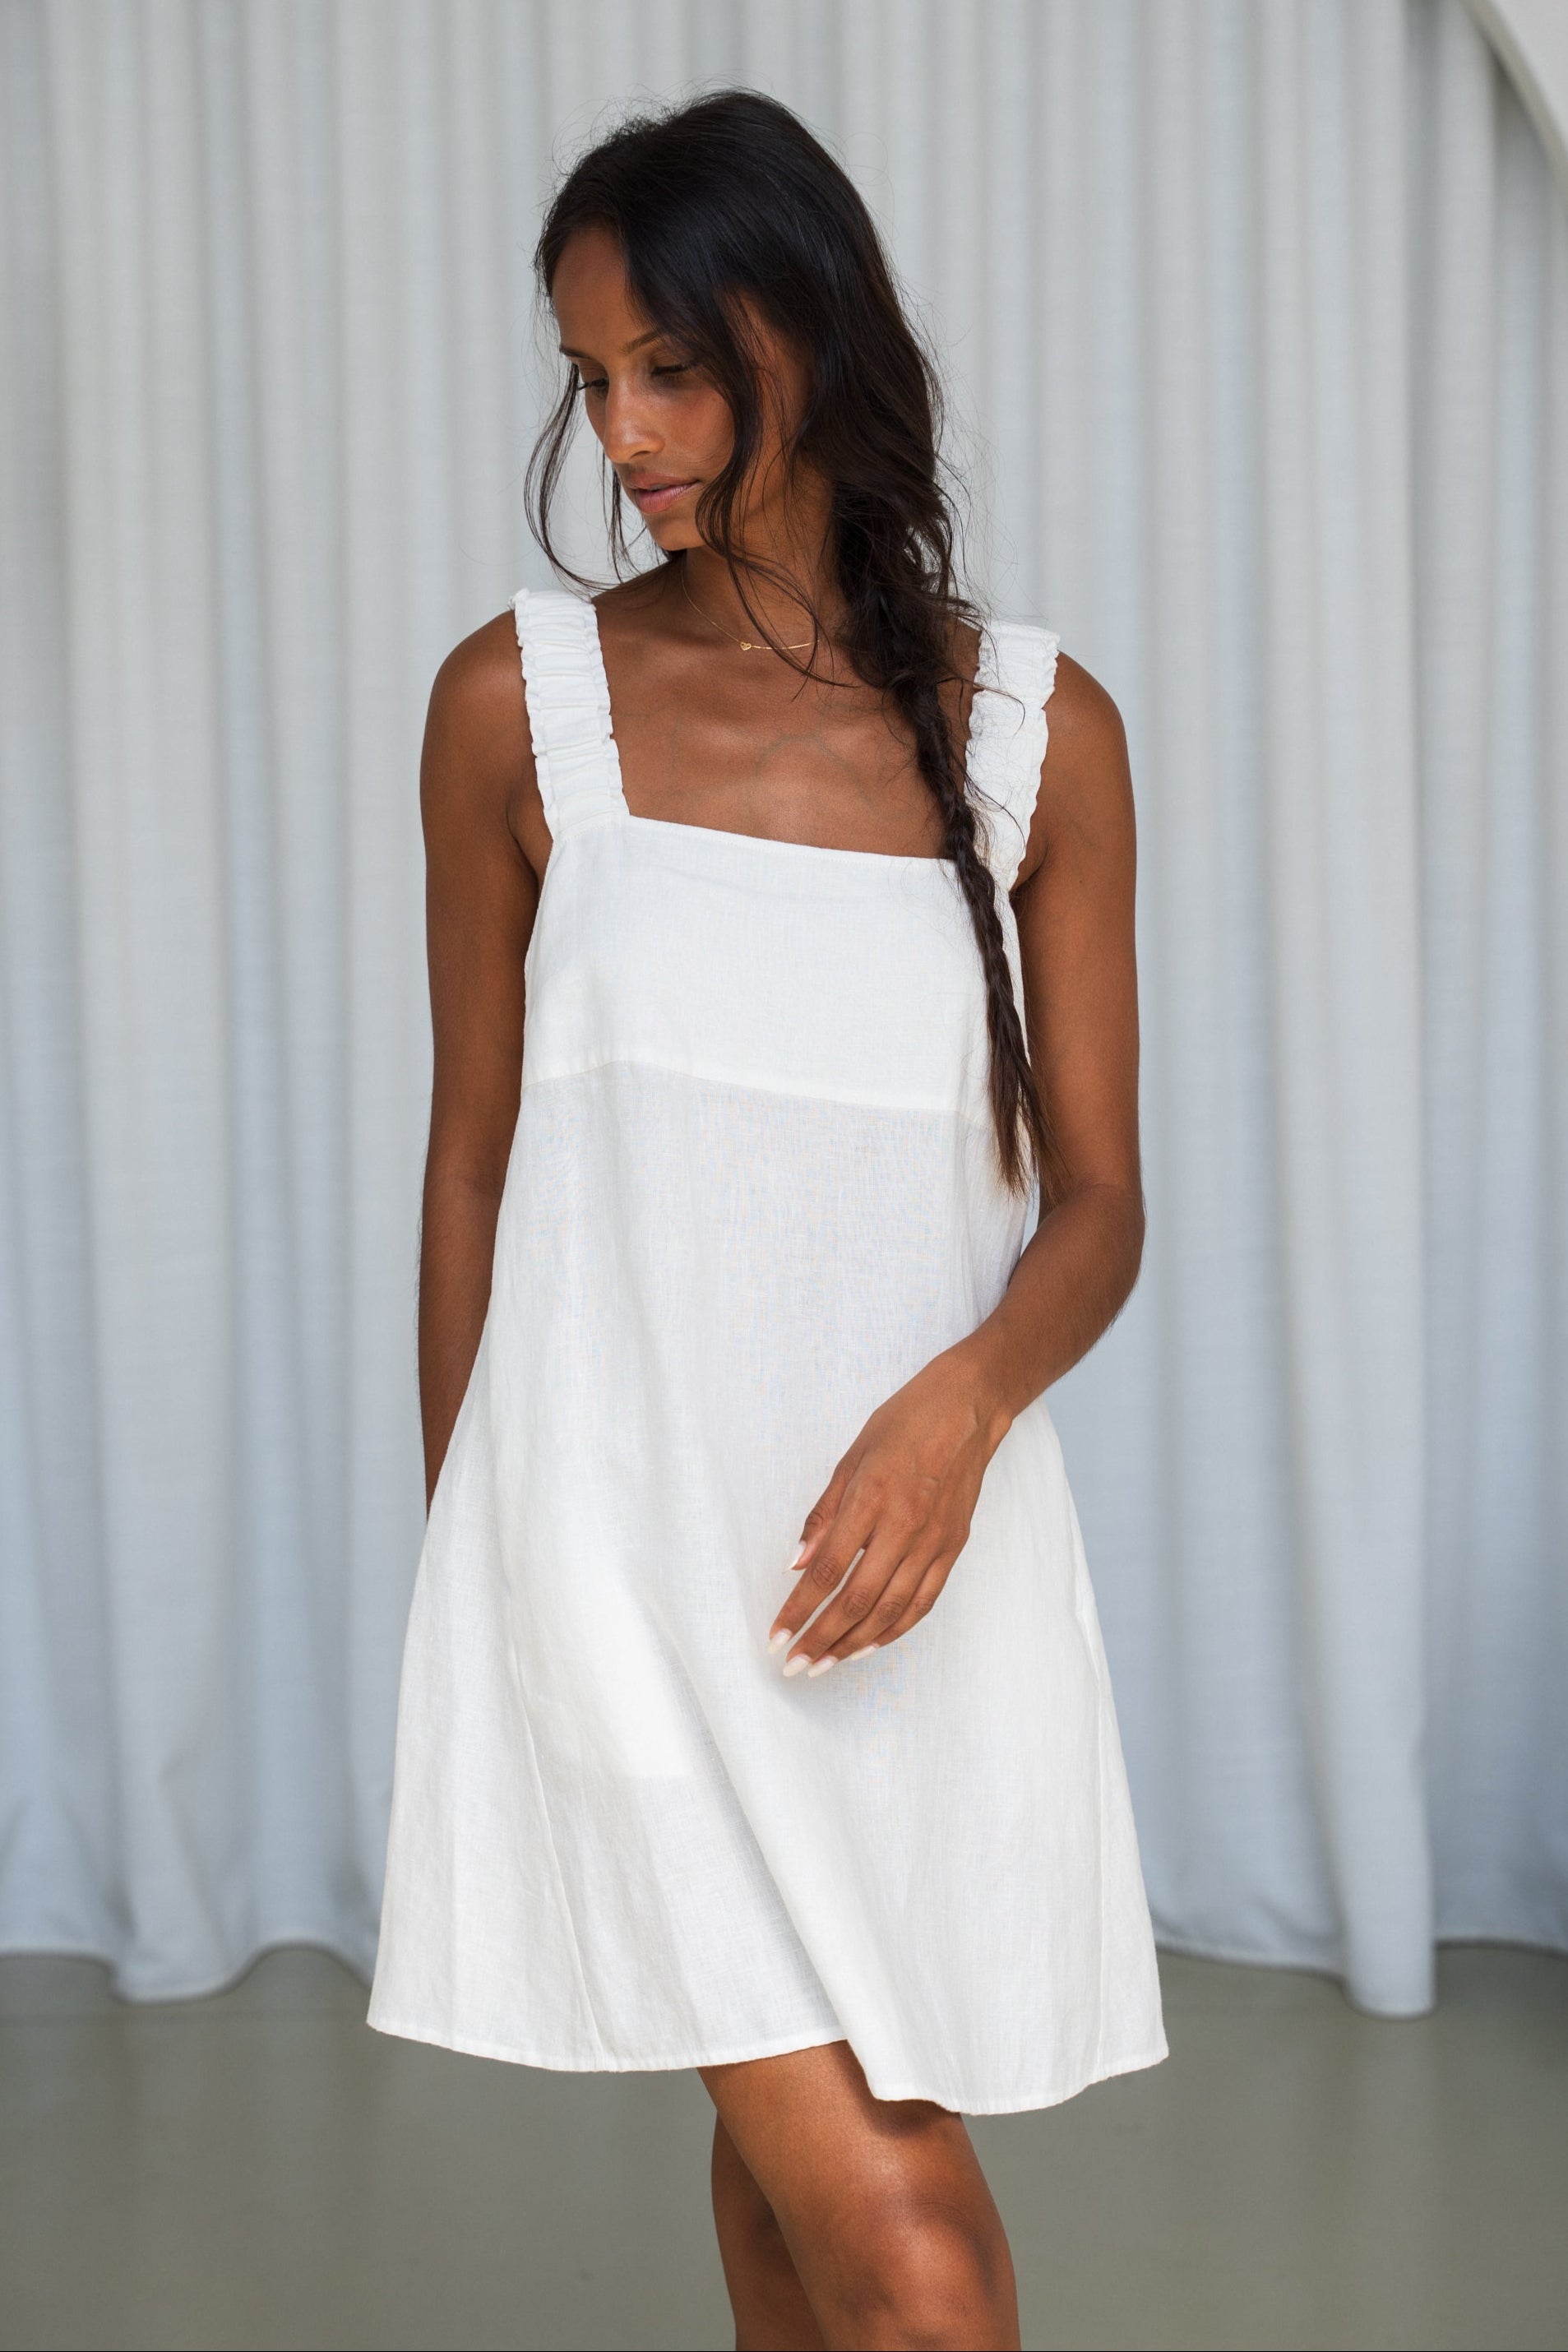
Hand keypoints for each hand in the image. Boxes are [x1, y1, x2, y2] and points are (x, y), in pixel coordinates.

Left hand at [767, 1347, 1012, 1676]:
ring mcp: (933, 1541)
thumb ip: (823, 1516)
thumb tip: (796, 1566)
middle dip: (821, 1639)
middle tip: (793, 1666)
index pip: (828, 1571)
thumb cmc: (904, 1424)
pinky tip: (870, 1644)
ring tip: (825, 1665)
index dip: (799, 1610)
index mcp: (871, 1500)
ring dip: (854, 1644)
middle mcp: (904, 1527)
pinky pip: (923, 1601)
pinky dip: (895, 1629)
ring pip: (891, 1610)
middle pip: (857, 1600)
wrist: (968, 1408)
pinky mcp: (953, 1547)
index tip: (776, 1637)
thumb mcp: (851, 1458)